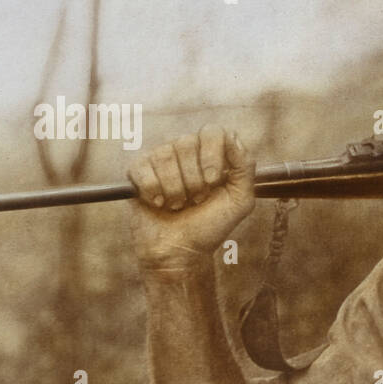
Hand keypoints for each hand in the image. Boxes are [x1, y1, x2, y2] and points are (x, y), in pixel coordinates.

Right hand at [127, 125, 254, 272]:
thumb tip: (233, 138)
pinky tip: (158, 204)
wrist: (181, 251)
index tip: (212, 183)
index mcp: (211, 154)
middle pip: (187, 142)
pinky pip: (143, 168)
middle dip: (194, 179)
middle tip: (196, 200)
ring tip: (178, 205)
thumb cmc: (210, 226)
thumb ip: (244, 168)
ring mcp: (160, 159)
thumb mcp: (240, 200)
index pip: (213, 132)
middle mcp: (186, 151)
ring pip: (165, 156)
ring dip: (175, 189)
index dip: (212, 156)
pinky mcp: (138, 171)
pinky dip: (152, 190)